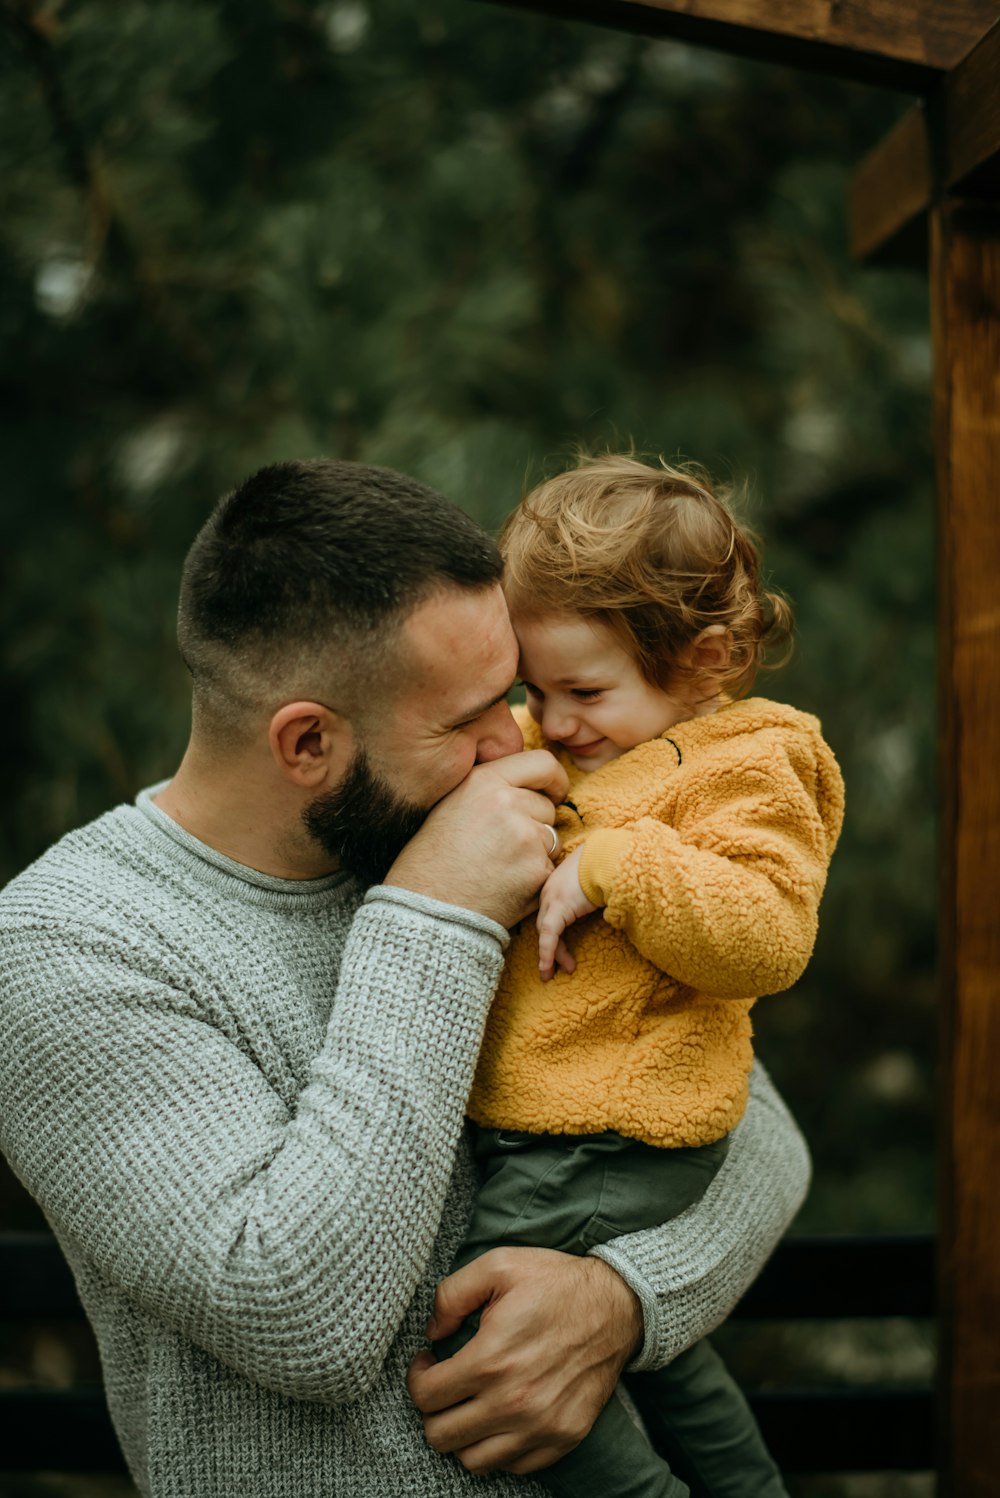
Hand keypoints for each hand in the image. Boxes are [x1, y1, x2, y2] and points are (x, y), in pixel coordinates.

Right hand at [384, 751, 568, 927]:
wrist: (425, 908)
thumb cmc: (431, 860)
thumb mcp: (453, 805)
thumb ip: (490, 788)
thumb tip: (528, 782)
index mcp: (484, 781)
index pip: (543, 764)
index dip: (554, 780)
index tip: (553, 793)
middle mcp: (508, 803)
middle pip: (547, 806)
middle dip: (535, 824)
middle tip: (501, 847)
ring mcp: (525, 837)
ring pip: (551, 838)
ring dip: (536, 852)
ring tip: (498, 868)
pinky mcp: (537, 870)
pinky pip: (549, 868)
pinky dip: (534, 879)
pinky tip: (505, 886)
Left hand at [407, 1247, 641, 1475]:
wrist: (616, 1306)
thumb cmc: (554, 1283)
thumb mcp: (498, 1265)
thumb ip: (451, 1294)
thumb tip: (431, 1333)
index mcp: (491, 1359)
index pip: (425, 1396)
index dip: (417, 1378)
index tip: (427, 1362)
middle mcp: (513, 1402)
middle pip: (441, 1436)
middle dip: (432, 1410)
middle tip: (444, 1386)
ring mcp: (540, 1426)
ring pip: (473, 1461)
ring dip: (462, 1435)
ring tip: (469, 1405)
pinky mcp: (563, 1438)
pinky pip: (512, 1466)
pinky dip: (498, 1449)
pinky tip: (500, 1417)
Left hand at [537, 845, 598, 979]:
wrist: (609, 857)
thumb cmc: (607, 867)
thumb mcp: (595, 885)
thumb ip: (589, 898)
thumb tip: (599, 909)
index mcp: (556, 885)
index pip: (550, 915)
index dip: (552, 934)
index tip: (559, 949)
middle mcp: (549, 891)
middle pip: (544, 925)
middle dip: (550, 948)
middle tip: (555, 968)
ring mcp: (551, 899)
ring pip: (545, 933)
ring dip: (551, 955)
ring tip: (555, 973)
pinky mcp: (558, 908)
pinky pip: (549, 936)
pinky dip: (547, 953)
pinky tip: (548, 968)